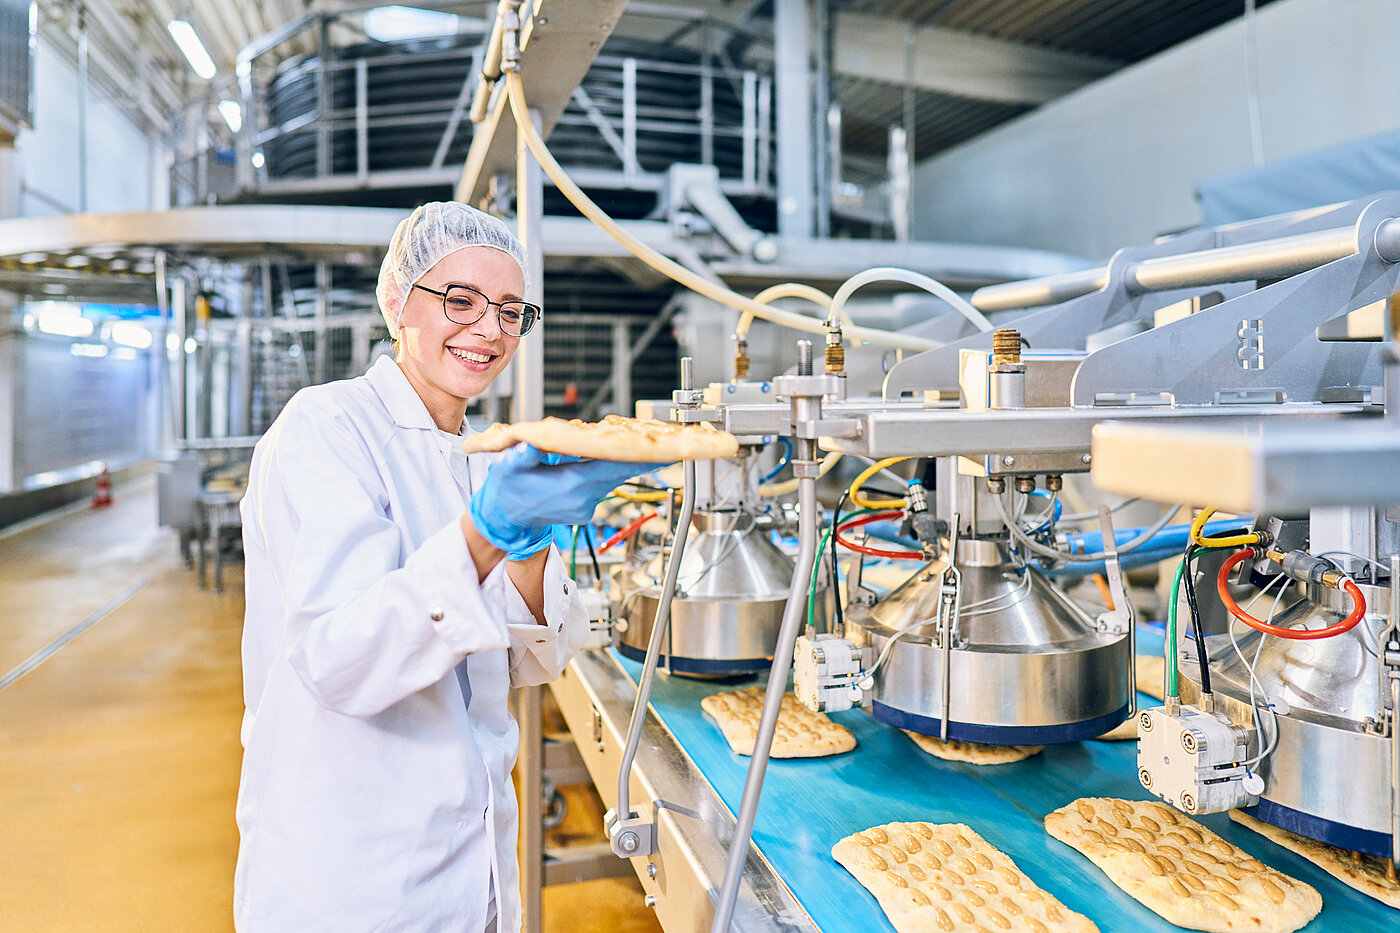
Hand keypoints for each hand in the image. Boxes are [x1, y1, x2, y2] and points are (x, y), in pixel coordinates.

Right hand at [469, 444, 667, 558]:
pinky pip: (603, 484)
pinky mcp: (586, 508)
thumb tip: (530, 443)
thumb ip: (522, 456)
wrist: (506, 519)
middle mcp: (585, 498)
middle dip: (643, 457)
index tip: (666, 450)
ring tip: (642, 443)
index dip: (642, 458)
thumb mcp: (507, 468)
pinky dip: (609, 470)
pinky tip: (612, 457)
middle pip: (622, 473)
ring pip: (613, 478)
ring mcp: (587, 505)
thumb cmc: (507, 490)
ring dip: (626, 462)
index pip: (615, 468)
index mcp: (571, 485)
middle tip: (665, 441)